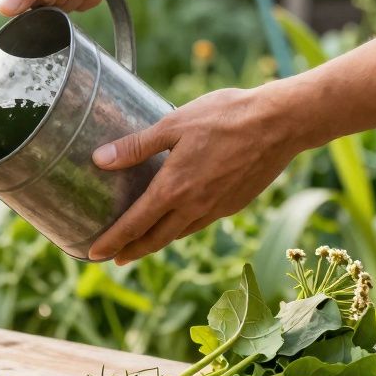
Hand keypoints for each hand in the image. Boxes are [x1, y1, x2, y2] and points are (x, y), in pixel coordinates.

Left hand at [86, 87, 305, 263]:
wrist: (281, 123)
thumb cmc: (226, 117)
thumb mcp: (173, 124)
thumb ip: (135, 146)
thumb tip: (100, 159)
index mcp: (174, 189)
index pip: (134, 224)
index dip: (112, 241)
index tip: (93, 253)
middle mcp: (194, 206)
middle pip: (155, 239)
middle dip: (131, 251)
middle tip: (113, 259)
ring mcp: (217, 208)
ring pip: (179, 234)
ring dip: (156, 243)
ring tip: (141, 244)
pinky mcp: (234, 204)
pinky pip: (200, 224)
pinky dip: (182, 229)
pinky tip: (178, 222)